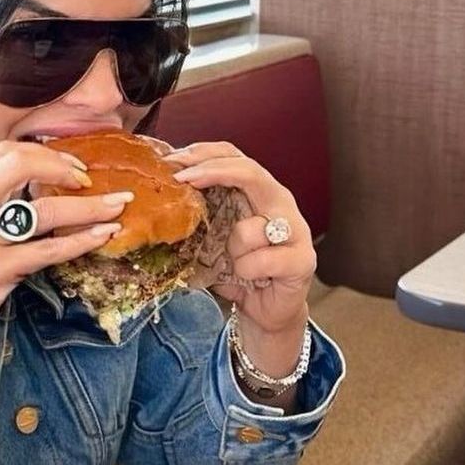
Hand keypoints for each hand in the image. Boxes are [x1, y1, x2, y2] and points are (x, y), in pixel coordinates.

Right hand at [0, 140, 131, 459]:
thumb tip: (32, 191)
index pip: (5, 152)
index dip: (45, 154)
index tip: (71, 168)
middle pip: (23, 164)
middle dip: (65, 167)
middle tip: (91, 182)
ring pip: (47, 210)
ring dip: (90, 207)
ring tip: (118, 206)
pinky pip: (50, 250)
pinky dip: (82, 241)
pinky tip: (103, 236)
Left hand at [168, 142, 315, 374]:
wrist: (265, 312)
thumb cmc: (239, 272)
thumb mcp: (214, 237)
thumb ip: (201, 213)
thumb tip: (162, 194)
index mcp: (258, 192)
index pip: (234, 156)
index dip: (204, 152)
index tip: (173, 159)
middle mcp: (280, 203)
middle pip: (249, 172)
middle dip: (211, 172)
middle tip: (181, 180)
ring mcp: (295, 230)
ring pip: (249, 228)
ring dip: (232, 250)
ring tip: (236, 264)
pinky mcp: (302, 259)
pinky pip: (259, 260)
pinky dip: (247, 271)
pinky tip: (252, 279)